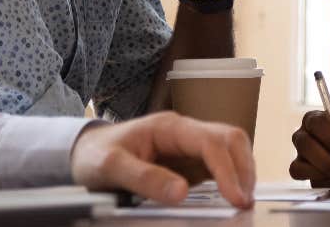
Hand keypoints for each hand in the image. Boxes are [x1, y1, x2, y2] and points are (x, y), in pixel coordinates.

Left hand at [69, 112, 254, 207]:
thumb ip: (144, 178)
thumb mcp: (110, 167)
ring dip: (242, 171)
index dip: (227, 168)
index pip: (211, 141)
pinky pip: (219, 165)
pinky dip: (231, 178)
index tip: (235, 196)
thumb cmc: (95, 154)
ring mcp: (189, 146)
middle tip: (244, 201)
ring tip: (242, 200)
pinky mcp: (189, 161)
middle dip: (244, 168)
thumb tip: (181, 192)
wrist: (84, 152)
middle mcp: (185, 132)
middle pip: (230, 139)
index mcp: (169, 127)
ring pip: (230, 149)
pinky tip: (231, 195)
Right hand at [289, 111, 329, 188]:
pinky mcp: (299, 171)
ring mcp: (299, 155)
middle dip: (326, 159)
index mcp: (317, 119)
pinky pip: (298, 174)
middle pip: (304, 144)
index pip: (316, 123)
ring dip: (322, 172)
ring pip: (298, 164)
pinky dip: (316, 179)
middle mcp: (303, 134)